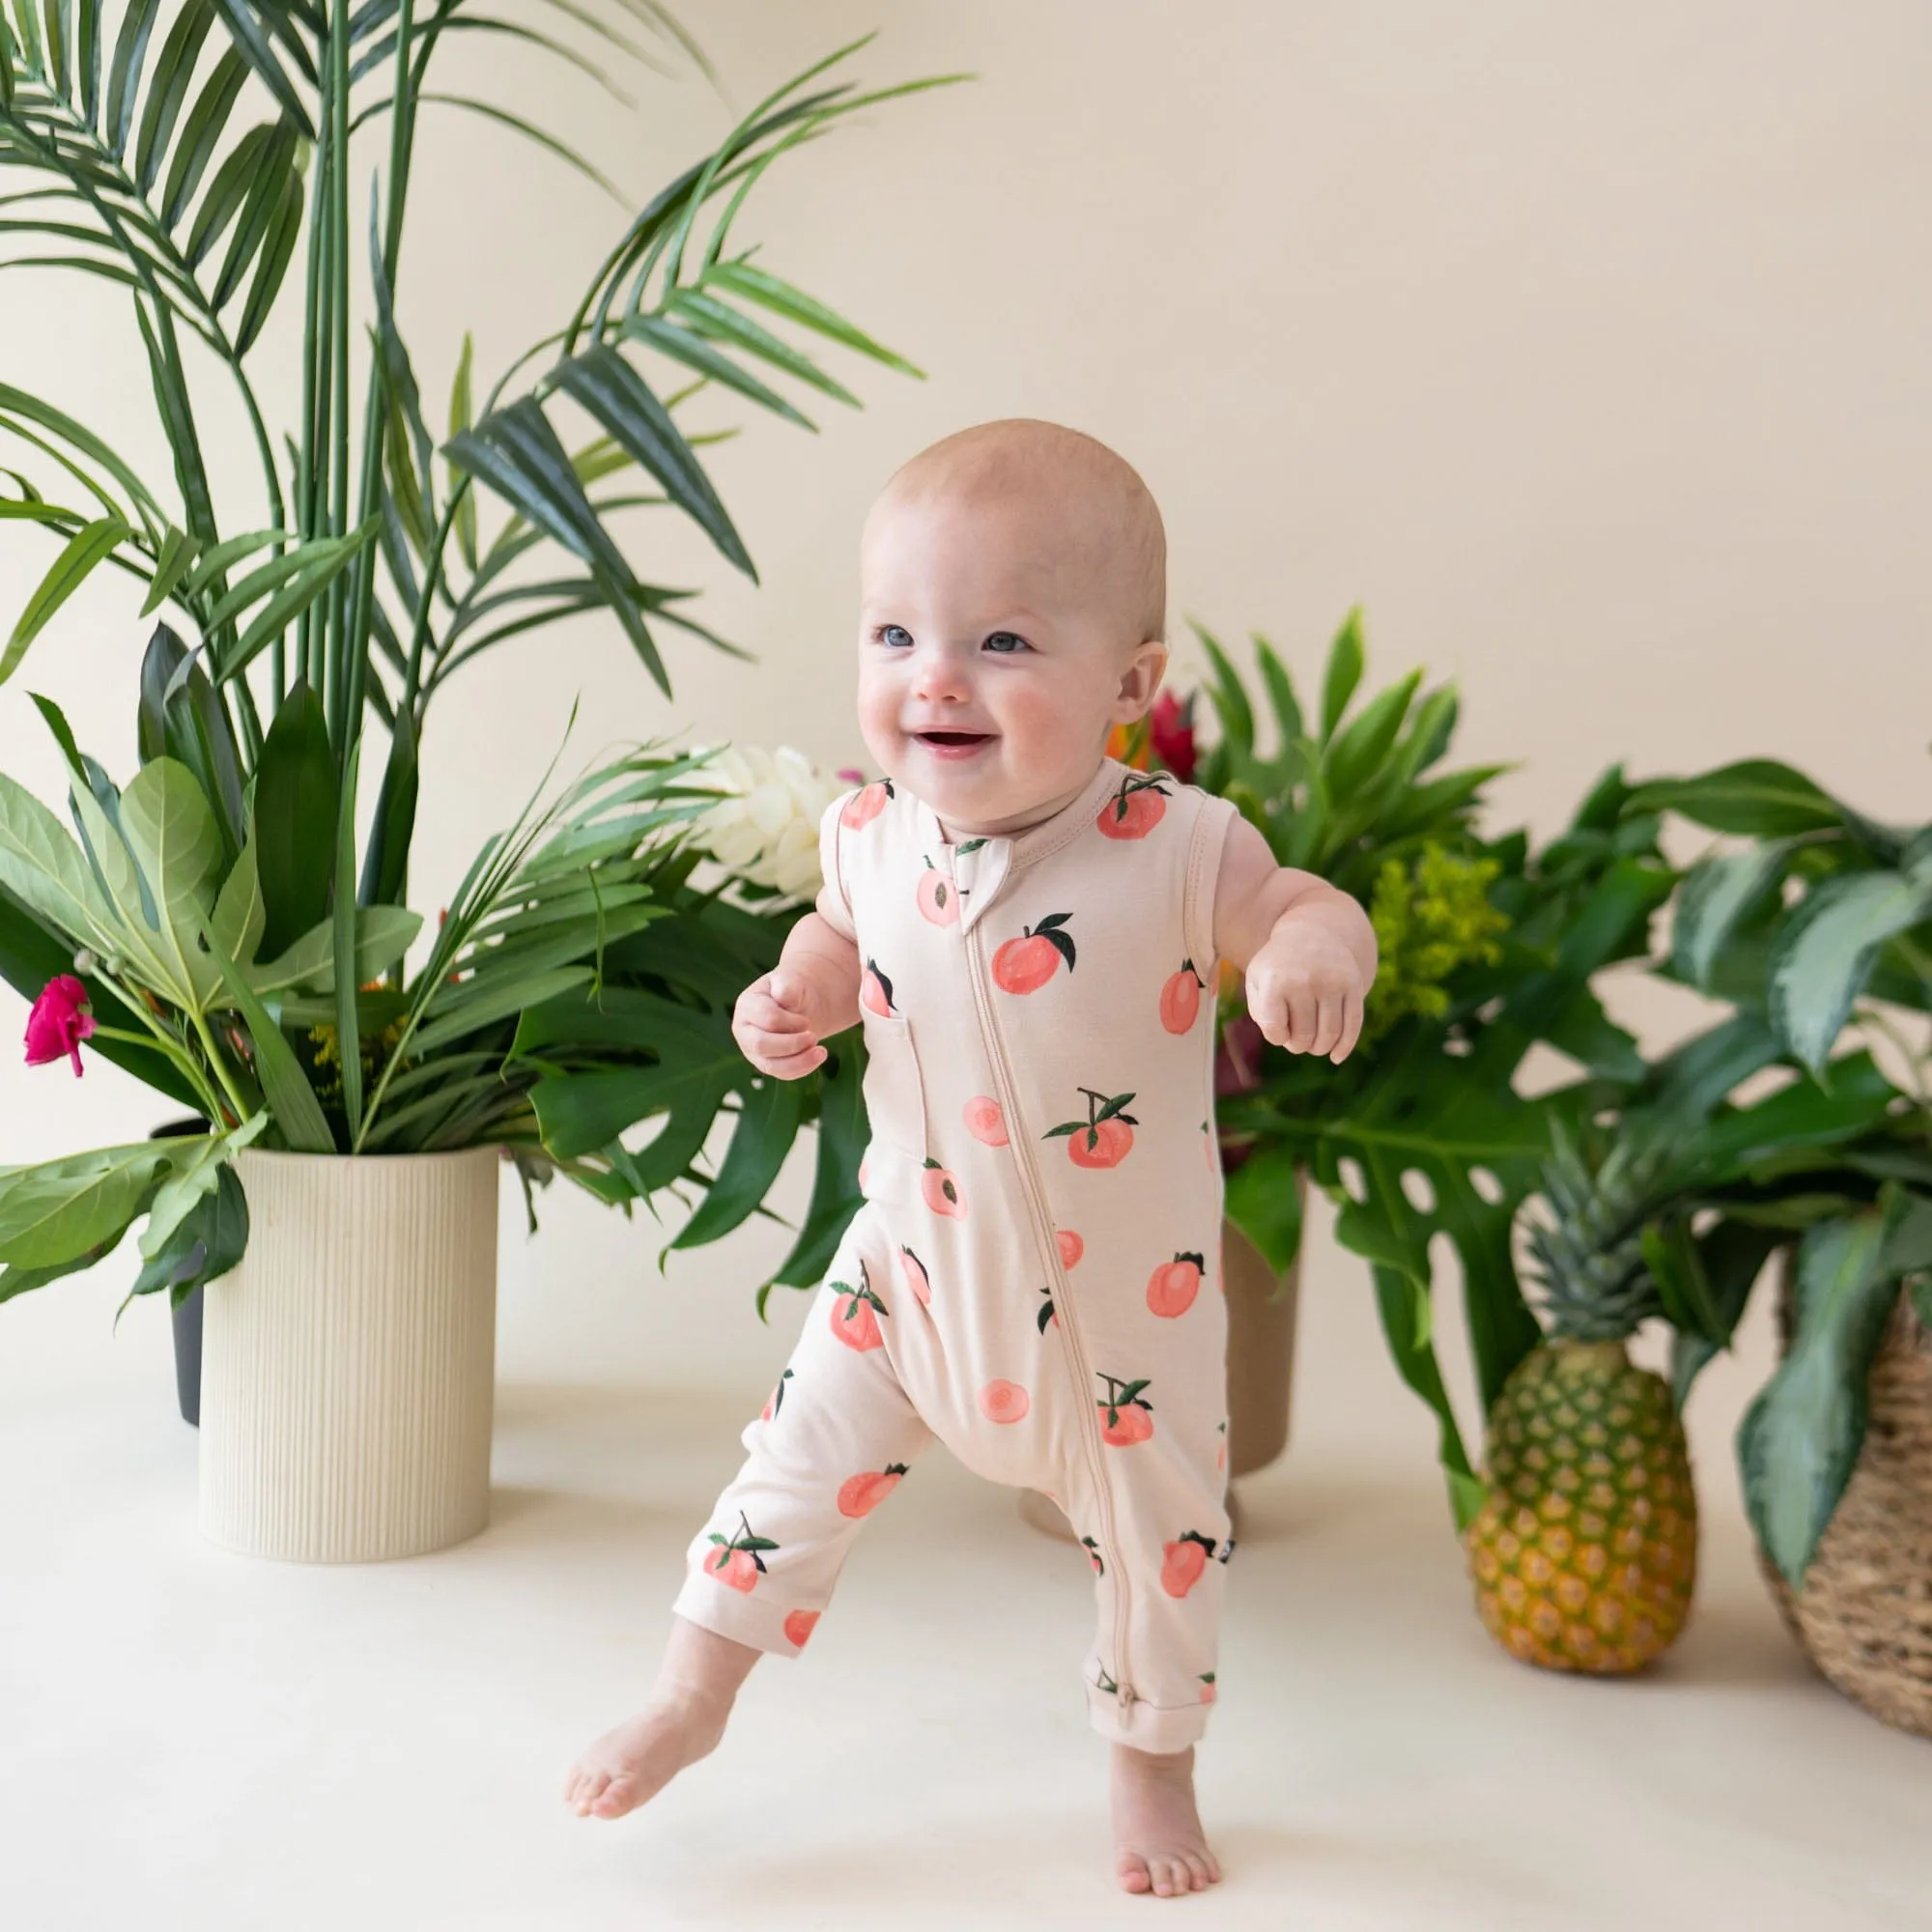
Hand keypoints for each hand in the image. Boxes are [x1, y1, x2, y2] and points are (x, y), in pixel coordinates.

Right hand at [733, 966, 828, 1078]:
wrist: (798, 1005)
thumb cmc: (792, 991)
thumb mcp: (790, 981)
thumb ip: (786, 985)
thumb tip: (783, 997)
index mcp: (747, 1005)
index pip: (767, 1019)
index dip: (791, 1022)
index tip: (806, 1021)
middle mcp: (744, 1031)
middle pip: (761, 1044)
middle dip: (792, 1043)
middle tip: (813, 1036)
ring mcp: (752, 1050)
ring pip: (770, 1065)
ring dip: (799, 1060)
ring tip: (821, 1051)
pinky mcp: (766, 1064)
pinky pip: (781, 1074)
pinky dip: (802, 1068)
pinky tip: (817, 1057)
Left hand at [1245, 922, 1367, 1062]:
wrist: (1311, 933)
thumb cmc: (1279, 966)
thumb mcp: (1257, 982)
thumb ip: (1261, 1013)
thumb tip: (1283, 1039)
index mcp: (1275, 980)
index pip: (1275, 1029)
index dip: (1277, 1037)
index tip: (1278, 1029)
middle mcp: (1305, 979)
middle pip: (1303, 1035)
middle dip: (1298, 1045)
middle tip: (1296, 1039)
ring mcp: (1332, 981)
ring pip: (1329, 1034)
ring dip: (1319, 1048)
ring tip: (1312, 1044)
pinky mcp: (1353, 984)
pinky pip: (1353, 1024)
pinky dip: (1344, 1047)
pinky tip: (1336, 1057)